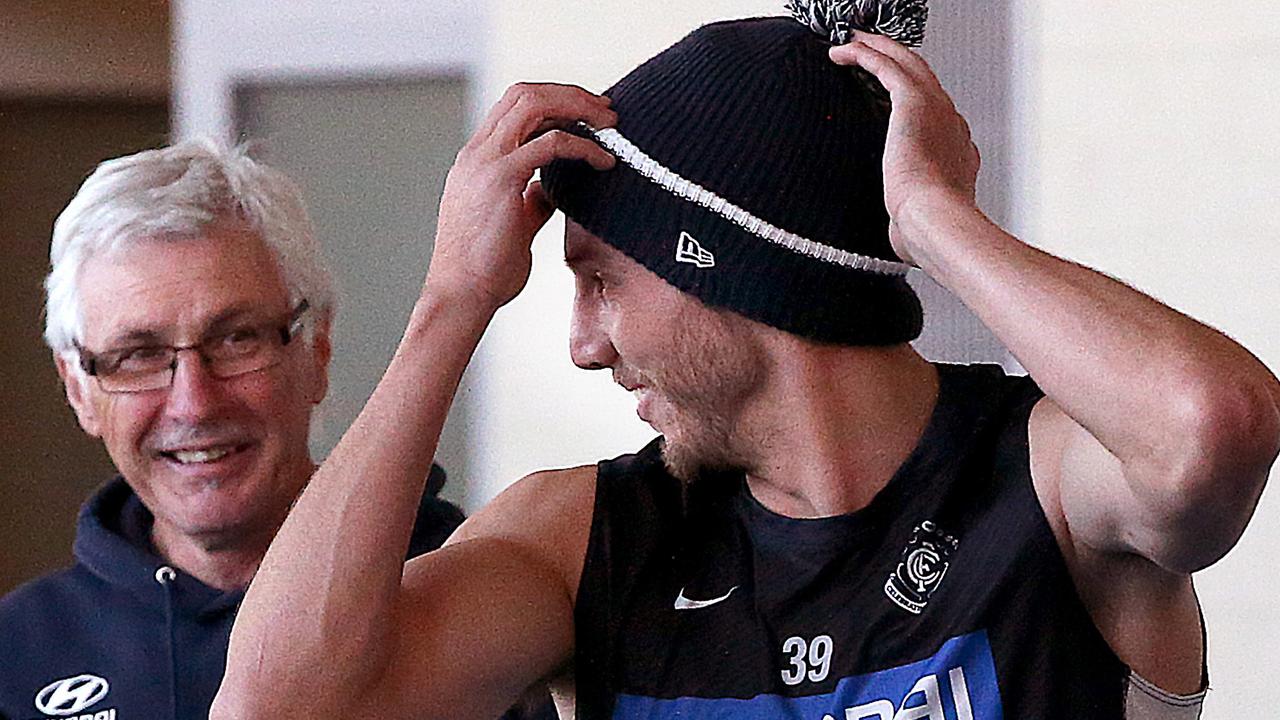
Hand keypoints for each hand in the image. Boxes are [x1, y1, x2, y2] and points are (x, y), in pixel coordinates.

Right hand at [426, 83, 616, 310]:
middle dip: (571, 94)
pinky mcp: (501, 179)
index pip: (515, 107)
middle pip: (524, 93)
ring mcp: (485, 162)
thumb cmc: (486, 270)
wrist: (462, 295)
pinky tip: (604, 162)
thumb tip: (552, 190)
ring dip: (577, 107)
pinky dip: (583, 145)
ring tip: (609, 124)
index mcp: (477, 160)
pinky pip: (551, 143)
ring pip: (534, 104)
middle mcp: (477, 153)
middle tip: (607, 111)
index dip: (555, 102)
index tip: (589, 116)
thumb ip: (530, 199)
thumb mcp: (513, 223)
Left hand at [829, 32, 980, 263]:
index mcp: (957, 153)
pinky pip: (886, 65)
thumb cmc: (927, 232)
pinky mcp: (914, 101)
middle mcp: (952, 124)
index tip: (892, 99)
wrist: (936, 222)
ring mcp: (937, 109)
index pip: (936, 116)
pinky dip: (864, 53)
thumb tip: (898, 239)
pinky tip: (843, 50)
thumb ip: (908, 223)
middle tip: (873, 49)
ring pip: (907, 63)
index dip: (914, 101)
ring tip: (855, 40)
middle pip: (925, 78)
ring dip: (880, 47)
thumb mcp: (917, 225)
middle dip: (898, 60)